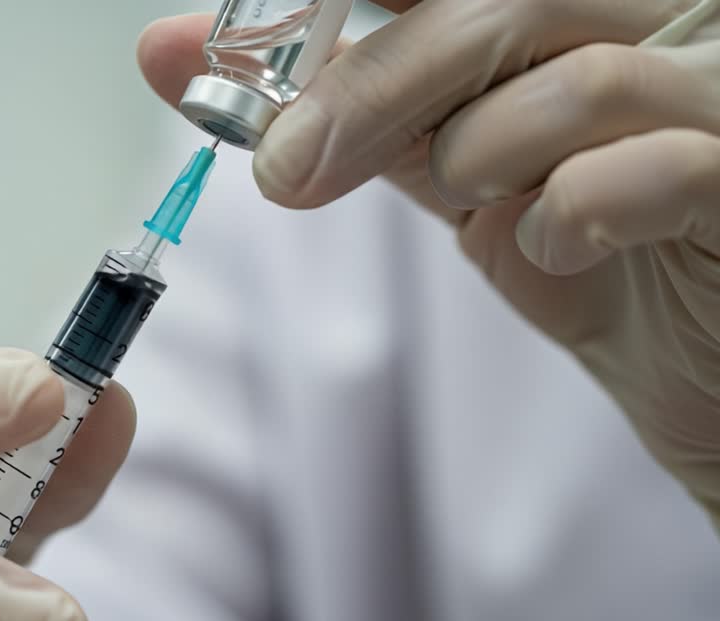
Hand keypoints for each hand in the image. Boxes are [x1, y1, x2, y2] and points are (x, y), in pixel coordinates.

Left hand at [139, 2, 719, 523]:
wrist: (701, 366)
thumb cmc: (585, 252)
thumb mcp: (448, 166)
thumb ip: (334, 104)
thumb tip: (174, 52)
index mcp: (571, 2)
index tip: (215, 39)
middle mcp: (657, 13)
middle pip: (495, 3)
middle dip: (366, 93)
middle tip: (286, 173)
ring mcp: (717, 84)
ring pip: (570, 82)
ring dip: (477, 162)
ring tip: (478, 207)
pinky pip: (642, 170)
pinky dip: (565, 217)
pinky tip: (560, 246)